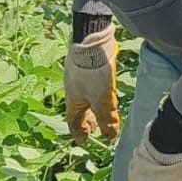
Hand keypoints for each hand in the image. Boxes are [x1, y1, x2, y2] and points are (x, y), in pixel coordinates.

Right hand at [64, 25, 119, 143]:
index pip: (73, 121)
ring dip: (93, 105)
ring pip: (85, 95)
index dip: (78, 132)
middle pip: (79, 108)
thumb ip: (106, 118)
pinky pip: (90, 83)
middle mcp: (73, 88)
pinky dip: (97, 91)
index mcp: (73, 99)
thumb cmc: (93, 72)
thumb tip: (109, 136)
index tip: (83, 140)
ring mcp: (79, 75)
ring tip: (101, 109)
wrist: (91, 39)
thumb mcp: (101, 99)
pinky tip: (105, 88)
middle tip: (94, 127)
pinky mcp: (87, 64)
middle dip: (87, 119)